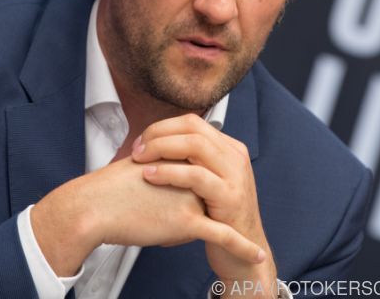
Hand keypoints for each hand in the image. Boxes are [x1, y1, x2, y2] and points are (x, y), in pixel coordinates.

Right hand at [30, 156, 264, 276]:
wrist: (95, 206)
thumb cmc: (112, 191)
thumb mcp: (143, 167)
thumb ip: (163, 168)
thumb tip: (170, 176)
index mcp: (182, 159)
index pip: (207, 173)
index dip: (211, 191)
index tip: (218, 201)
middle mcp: (193, 174)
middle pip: (214, 193)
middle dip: (216, 210)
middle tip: (220, 221)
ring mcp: (193, 197)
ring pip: (219, 213)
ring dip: (235, 229)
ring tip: (247, 244)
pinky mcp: (188, 221)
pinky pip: (222, 236)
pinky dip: (242, 247)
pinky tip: (257, 255)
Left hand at [132, 114, 276, 292]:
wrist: (243, 257)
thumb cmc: (217, 219)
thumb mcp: (208, 183)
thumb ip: (191, 163)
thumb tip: (155, 146)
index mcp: (229, 149)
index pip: (192, 122)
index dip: (163, 128)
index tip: (142, 142)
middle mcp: (235, 156)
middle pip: (192, 127)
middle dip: (159, 134)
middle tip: (137, 149)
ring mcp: (235, 175)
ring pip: (194, 144)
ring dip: (161, 148)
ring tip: (140, 159)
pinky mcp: (229, 196)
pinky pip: (195, 175)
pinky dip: (169, 172)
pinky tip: (150, 176)